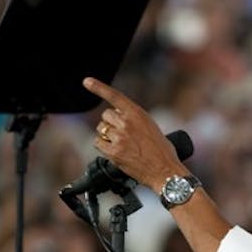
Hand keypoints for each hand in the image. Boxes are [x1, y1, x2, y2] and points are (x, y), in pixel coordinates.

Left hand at [82, 77, 186, 191]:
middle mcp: (127, 123)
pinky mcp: (113, 152)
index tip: (86, 81)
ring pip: (101, 129)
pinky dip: (103, 146)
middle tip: (121, 132)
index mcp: (138, 114)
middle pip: (106, 115)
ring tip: (121, 143)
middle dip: (111, 122)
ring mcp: (119, 138)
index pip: (115, 97)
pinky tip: (114, 150)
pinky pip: (98, 143)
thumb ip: (134, 119)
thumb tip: (117, 116)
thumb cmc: (162, 151)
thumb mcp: (151, 127)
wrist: (165, 170)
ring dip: (107, 134)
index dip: (99, 88)